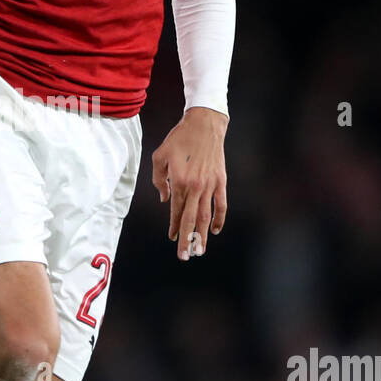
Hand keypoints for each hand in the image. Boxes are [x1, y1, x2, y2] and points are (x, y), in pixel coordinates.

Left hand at [151, 107, 227, 259]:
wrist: (204, 124)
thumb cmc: (179, 139)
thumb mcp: (159, 156)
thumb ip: (158, 180)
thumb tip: (165, 200)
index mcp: (179, 182)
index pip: (176, 211)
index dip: (174, 227)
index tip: (172, 238)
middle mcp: (195, 187)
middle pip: (191, 219)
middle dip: (187, 239)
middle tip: (185, 256)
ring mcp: (210, 185)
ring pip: (206, 216)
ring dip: (202, 235)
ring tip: (200, 251)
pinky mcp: (220, 180)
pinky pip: (221, 204)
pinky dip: (218, 218)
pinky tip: (214, 229)